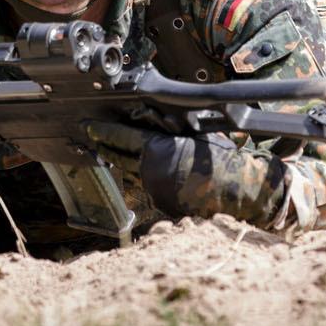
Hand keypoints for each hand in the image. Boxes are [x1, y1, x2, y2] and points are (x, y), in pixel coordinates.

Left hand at [82, 120, 273, 215]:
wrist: (236, 191)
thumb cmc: (219, 158)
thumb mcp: (192, 134)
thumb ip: (167, 130)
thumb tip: (150, 121)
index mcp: (156, 150)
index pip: (121, 137)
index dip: (103, 131)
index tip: (89, 126)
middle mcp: (150, 172)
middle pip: (119, 157)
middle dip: (104, 147)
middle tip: (92, 139)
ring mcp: (154, 190)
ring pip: (132, 172)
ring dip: (124, 162)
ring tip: (113, 152)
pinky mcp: (160, 203)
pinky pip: (148, 186)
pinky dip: (147, 178)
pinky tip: (153, 172)